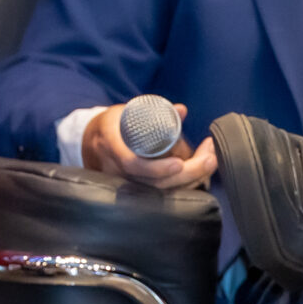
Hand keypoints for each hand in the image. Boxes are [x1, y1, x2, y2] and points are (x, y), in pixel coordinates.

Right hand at [80, 101, 218, 188]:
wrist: (92, 142)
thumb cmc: (113, 124)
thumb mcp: (127, 111)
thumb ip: (154, 110)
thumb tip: (181, 110)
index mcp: (112, 145)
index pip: (133, 164)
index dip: (156, 167)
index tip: (178, 163)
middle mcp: (118, 169)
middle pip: (154, 183)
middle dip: (188, 173)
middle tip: (210, 157)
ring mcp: (126, 183)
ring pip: (161, 192)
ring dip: (191, 178)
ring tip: (210, 160)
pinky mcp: (136, 190)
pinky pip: (162, 193)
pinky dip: (184, 184)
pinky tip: (200, 172)